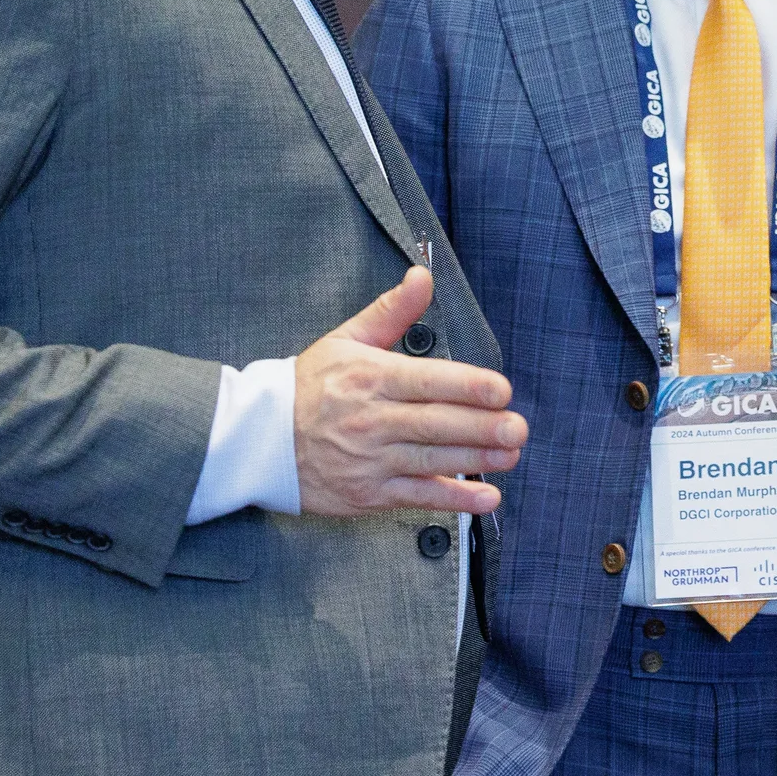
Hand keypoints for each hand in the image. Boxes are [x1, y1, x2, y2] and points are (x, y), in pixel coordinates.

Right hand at [295, 266, 527, 517]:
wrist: (258, 439)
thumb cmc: (309, 386)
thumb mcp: (347, 339)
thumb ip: (392, 311)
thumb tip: (422, 275)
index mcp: (371, 377)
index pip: (427, 381)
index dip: (467, 387)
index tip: (500, 390)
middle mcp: (372, 420)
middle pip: (436, 424)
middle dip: (482, 428)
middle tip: (518, 428)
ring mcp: (369, 460)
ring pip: (432, 460)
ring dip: (477, 460)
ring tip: (511, 455)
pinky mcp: (367, 493)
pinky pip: (417, 497)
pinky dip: (454, 500)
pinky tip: (487, 497)